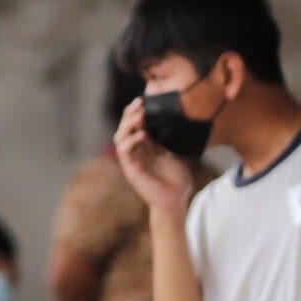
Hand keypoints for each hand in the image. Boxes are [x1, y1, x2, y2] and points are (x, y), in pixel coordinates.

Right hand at [112, 98, 195, 213]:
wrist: (175, 201)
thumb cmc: (177, 181)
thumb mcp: (177, 154)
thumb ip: (172, 140)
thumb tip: (180, 121)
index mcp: (146, 147)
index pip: (136, 125)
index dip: (138, 111)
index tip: (146, 99)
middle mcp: (136, 152)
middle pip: (125, 127)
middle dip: (130, 113)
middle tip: (140, 102)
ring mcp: (132, 160)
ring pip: (120, 136)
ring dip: (128, 124)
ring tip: (140, 115)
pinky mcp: (131, 169)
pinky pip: (124, 151)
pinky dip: (131, 140)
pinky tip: (142, 134)